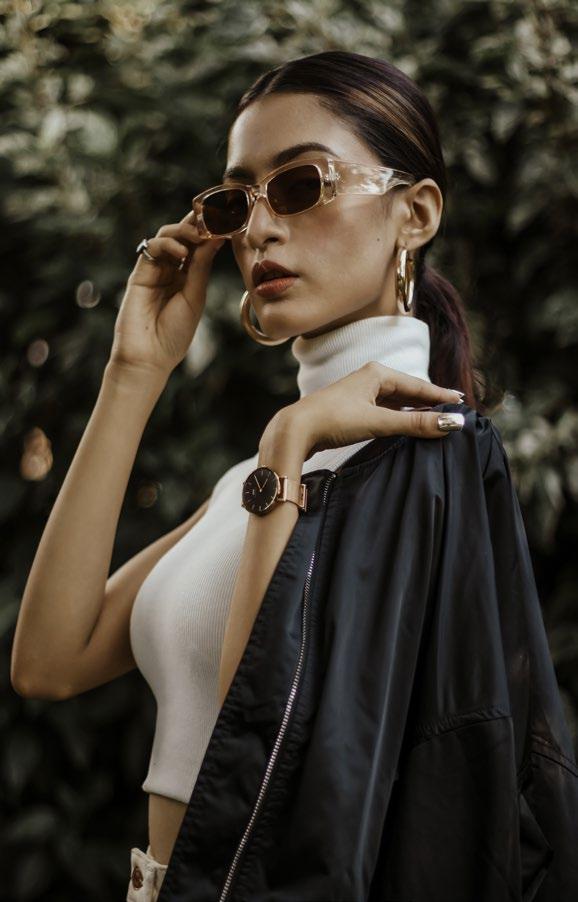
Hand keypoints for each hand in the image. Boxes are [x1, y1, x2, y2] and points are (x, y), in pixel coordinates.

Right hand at [109, 209, 225, 378]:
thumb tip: (217, 238)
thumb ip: (202, 267)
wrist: (149, 356)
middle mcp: (172, 270)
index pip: (200, 247)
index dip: (211, 231)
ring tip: (198, 235)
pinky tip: (182, 253)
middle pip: (183, 236)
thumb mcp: (195, 297)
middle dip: (198, 222)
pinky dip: (168, 243)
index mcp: (189, 278)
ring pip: (167, 236)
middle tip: (213, 215)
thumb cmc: (174, 334)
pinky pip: (152, 247)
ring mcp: (155, 270)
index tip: (228, 219)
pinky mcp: (140, 272)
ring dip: (184, 230)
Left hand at [278, 361, 466, 460]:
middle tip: (453, 411)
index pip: (418, 386)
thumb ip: (415, 425)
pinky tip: (406, 427)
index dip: (440, 396)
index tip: (461, 402)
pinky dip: (399, 418)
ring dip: (414, 412)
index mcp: (377, 373)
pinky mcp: (351, 409)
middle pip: (408, 392)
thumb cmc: (333, 420)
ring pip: (396, 402)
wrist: (295, 430)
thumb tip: (452, 423)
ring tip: (435, 421)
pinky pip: (384, 411)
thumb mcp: (378, 422)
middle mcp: (369, 378)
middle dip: (430, 403)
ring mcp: (359, 393)